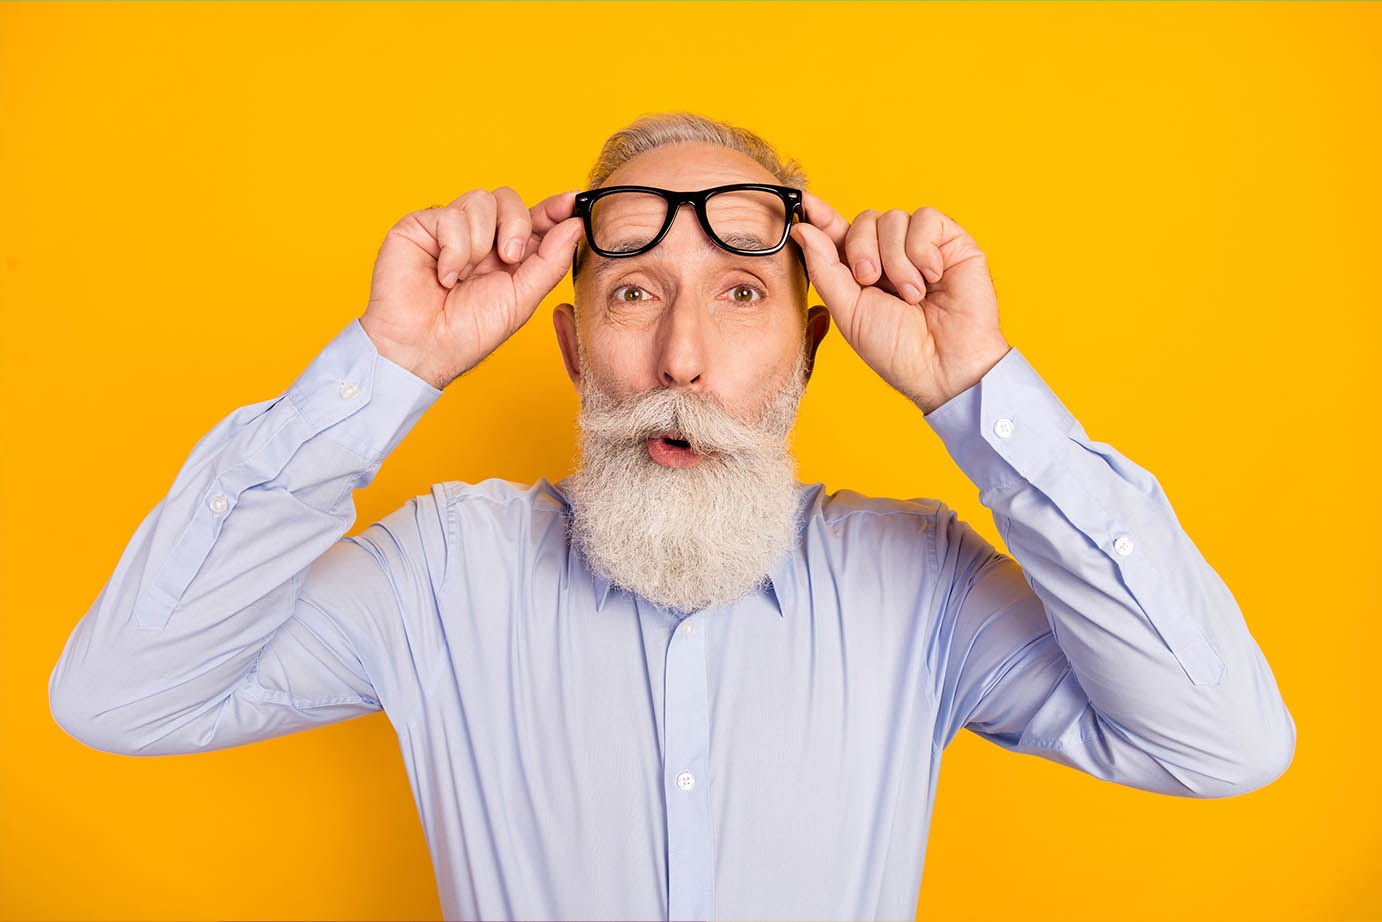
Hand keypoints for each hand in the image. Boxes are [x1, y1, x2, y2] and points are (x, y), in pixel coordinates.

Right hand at [360, 187, 584, 390]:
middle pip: (509, 199)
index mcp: (507, 254)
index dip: (554, 207)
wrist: (423, 347)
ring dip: (480, 242)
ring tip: (465, 276)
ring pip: (481, 200)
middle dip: (516, 225)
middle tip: (509, 258)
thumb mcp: (522, 298)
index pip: (534, 218)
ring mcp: (450, 229)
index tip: (573, 201)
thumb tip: (576, 225)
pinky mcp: (421, 226)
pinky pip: (450, 215)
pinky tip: (445, 276)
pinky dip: (453, 249)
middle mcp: (480, 238)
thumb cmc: (468, 332)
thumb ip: (551, 261)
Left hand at [789, 192, 1010, 413]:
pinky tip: (933, 277)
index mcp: (863, 271)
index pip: (840, 232)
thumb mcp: (847, 310)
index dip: (823, 216)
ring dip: (896, 261)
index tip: (806, 204)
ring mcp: (922, 247)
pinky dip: (922, 250)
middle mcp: (892, 255)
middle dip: (861, 250)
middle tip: (872, 282)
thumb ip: (824, 267)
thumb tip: (802, 228)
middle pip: (864, 220)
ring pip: (892, 218)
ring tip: (912, 295)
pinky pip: (924, 219)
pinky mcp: (951, 241)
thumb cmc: (896, 347)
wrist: (942, 365)